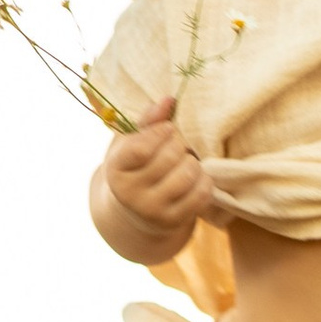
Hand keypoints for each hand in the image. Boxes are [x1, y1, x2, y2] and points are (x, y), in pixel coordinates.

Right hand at [105, 97, 220, 243]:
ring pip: (187, 175)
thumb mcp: (132, 143)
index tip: (169, 128)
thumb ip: (148, 121)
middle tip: (180, 145)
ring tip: (188, 160)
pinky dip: (204, 180)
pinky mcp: (172, 221)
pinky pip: (200, 194)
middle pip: (169, 158)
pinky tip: (197, 176)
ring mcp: (151, 211)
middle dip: (180, 145)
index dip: (160, 132)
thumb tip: (169, 100)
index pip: (141, 148)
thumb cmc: (136, 167)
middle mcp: (129, 194)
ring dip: (193, 162)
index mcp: (116, 169)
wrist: (136, 211)